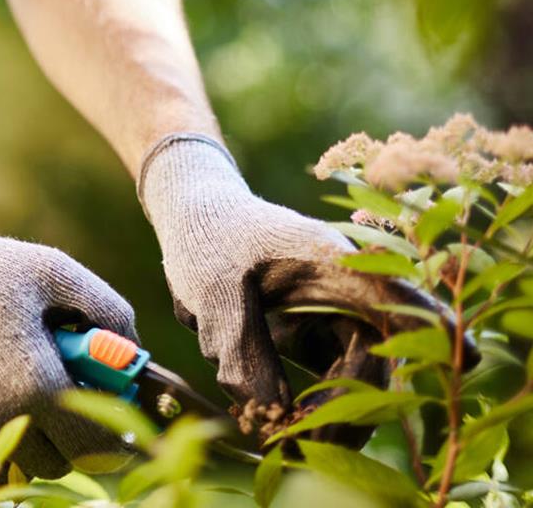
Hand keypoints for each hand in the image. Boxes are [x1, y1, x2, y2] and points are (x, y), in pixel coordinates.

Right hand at [0, 184, 136, 477]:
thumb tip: (134, 349)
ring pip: (13, 466)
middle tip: (55, 389)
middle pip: (58, 465)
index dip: (116, 434)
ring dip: (25, 439)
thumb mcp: (45, 269)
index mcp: (36, 385)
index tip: (114, 415)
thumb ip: (105, 306)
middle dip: (67, 435)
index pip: (100, 446)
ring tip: (11, 385)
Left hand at [139, 134, 467, 441]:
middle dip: (351, 407)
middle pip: (377, 354)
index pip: (393, 294)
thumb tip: (271, 412)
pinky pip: (332, 375)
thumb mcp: (212, 288)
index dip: (429, 325)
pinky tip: (279, 425)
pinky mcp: (318, 330)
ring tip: (284, 440)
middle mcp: (346, 288)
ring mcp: (335, 311)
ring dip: (331, 412)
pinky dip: (312, 404)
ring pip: (357, 373)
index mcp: (331, 262)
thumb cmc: (207, 238)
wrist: (194, 215)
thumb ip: (239, 346)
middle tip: (303, 442)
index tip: (463, 354)